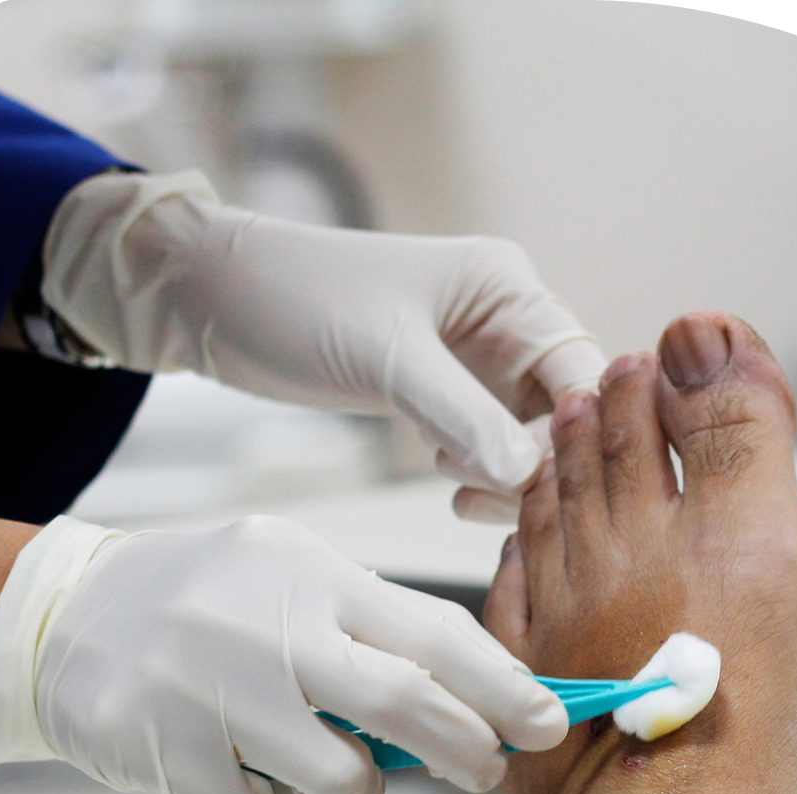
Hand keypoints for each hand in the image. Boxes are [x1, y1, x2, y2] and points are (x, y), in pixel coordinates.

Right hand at [0, 516, 567, 793]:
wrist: (63, 616)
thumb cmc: (208, 600)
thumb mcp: (292, 580)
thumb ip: (374, 634)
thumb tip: (475, 705)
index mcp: (311, 575)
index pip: (432, 631)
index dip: (503, 685)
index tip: (548, 721)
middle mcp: (266, 625)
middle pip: (401, 701)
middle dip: (465, 748)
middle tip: (488, 771)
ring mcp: (210, 688)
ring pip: (338, 777)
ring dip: (356, 790)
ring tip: (332, 771)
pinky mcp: (163, 749)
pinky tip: (234, 764)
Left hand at [42, 171, 606, 521]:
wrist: (212, 301)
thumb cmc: (294, 301)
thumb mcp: (386, 359)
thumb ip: (464, 415)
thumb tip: (533, 475)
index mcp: (508, 290)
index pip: (584, 372)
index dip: (578, 434)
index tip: (546, 485)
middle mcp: (507, 324)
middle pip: (566, 413)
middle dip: (541, 465)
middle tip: (491, 500)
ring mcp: (479, 363)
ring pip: (530, 440)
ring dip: (508, 477)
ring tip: (457, 488)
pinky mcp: (448, 395)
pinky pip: (492, 448)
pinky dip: (481, 476)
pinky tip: (449, 489)